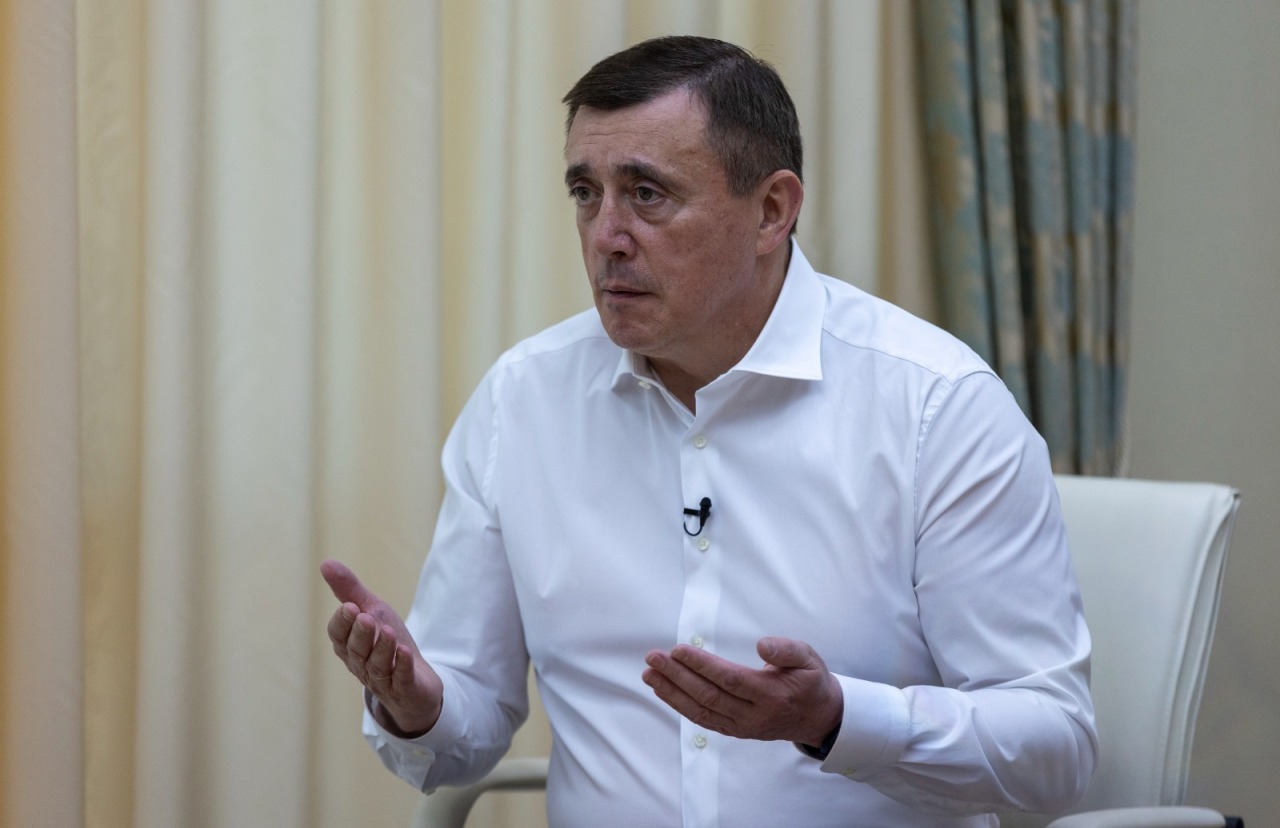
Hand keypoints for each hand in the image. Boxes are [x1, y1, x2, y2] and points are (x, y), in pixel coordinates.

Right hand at [321, 559, 443, 736]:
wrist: (417, 681)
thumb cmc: (389, 643)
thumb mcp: (373, 611)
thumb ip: (350, 591)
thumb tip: (325, 563)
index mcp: (350, 646)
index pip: (338, 636)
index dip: (343, 623)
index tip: (350, 606)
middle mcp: (362, 665)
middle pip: (356, 651)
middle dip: (360, 635)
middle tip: (366, 617)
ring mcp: (383, 680)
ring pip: (377, 666)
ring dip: (382, 648)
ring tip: (388, 632)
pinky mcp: (405, 689)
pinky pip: (400, 679)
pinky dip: (401, 666)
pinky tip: (405, 652)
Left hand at [642, 636, 842, 747]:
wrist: (818, 718)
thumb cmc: (810, 682)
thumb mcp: (809, 659)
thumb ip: (787, 650)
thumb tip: (761, 644)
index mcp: (772, 695)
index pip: (730, 680)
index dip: (702, 665)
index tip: (679, 650)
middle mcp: (754, 716)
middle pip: (709, 696)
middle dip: (678, 676)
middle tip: (654, 658)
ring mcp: (742, 727)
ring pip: (701, 711)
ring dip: (672, 692)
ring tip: (650, 674)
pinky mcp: (735, 730)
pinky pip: (703, 719)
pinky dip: (680, 705)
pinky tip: (664, 691)